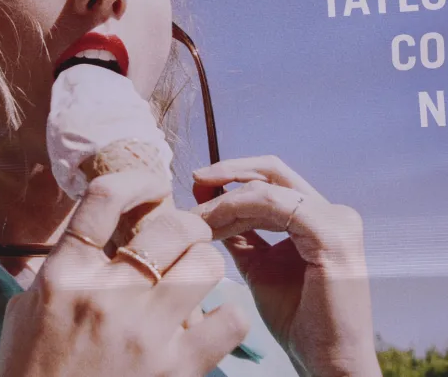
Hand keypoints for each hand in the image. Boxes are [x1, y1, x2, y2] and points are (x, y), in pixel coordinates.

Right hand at [0, 171, 249, 376]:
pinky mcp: (177, 367)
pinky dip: (226, 316)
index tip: (150, 187)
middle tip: (184, 238)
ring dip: (205, 264)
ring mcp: (145, 330)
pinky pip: (229, 320)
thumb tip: (91, 239)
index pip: (104, 199)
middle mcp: (107, 294)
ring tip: (195, 276)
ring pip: (206, 264)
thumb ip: (63, 269)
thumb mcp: (29, 308)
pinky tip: (210, 321)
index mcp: (66, 274)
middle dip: (185, 225)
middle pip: (170, 226)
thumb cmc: (33, 372)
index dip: (136, 182)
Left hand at [192, 157, 379, 376]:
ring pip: (267, 189)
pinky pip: (275, 206)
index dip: (232, 175)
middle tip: (192, 183)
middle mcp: (334, 213)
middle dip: (226, 173)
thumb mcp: (259, 265)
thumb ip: (242, 234)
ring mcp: (338, 221)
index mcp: (319, 217)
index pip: (272, 178)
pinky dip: (239, 209)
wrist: (324, 359)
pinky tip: (214, 226)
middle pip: (272, 171)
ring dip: (224, 199)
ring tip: (195, 217)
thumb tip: (209, 206)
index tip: (196, 185)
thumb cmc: (295, 319)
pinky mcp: (332, 235)